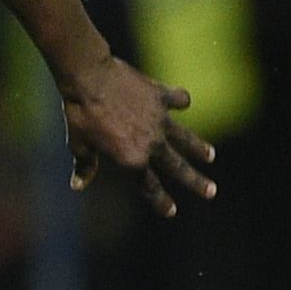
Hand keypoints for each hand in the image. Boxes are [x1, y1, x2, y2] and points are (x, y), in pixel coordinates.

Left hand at [59, 64, 217, 216]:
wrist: (90, 77)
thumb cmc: (80, 113)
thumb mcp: (79, 144)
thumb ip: (85, 166)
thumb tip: (78, 184)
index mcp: (131, 159)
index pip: (149, 186)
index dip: (160, 200)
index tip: (172, 212)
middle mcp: (151, 143)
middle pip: (177, 167)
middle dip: (195, 181)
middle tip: (212, 192)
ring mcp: (159, 120)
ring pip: (185, 138)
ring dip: (198, 148)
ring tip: (210, 156)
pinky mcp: (161, 97)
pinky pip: (177, 100)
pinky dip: (180, 100)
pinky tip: (183, 101)